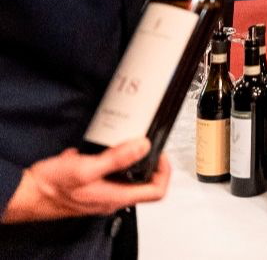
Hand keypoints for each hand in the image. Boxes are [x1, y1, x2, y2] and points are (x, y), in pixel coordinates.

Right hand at [0, 138, 170, 223]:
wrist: (27, 193)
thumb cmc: (51, 186)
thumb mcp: (85, 168)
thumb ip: (116, 158)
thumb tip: (143, 146)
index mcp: (115, 197)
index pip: (156, 191)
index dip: (164, 172)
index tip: (160, 154)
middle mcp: (111, 198)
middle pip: (144, 184)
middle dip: (148, 162)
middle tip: (146, 144)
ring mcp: (101, 194)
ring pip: (126, 177)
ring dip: (127, 159)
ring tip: (124, 143)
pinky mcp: (91, 187)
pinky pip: (108, 174)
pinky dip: (108, 160)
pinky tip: (97, 150)